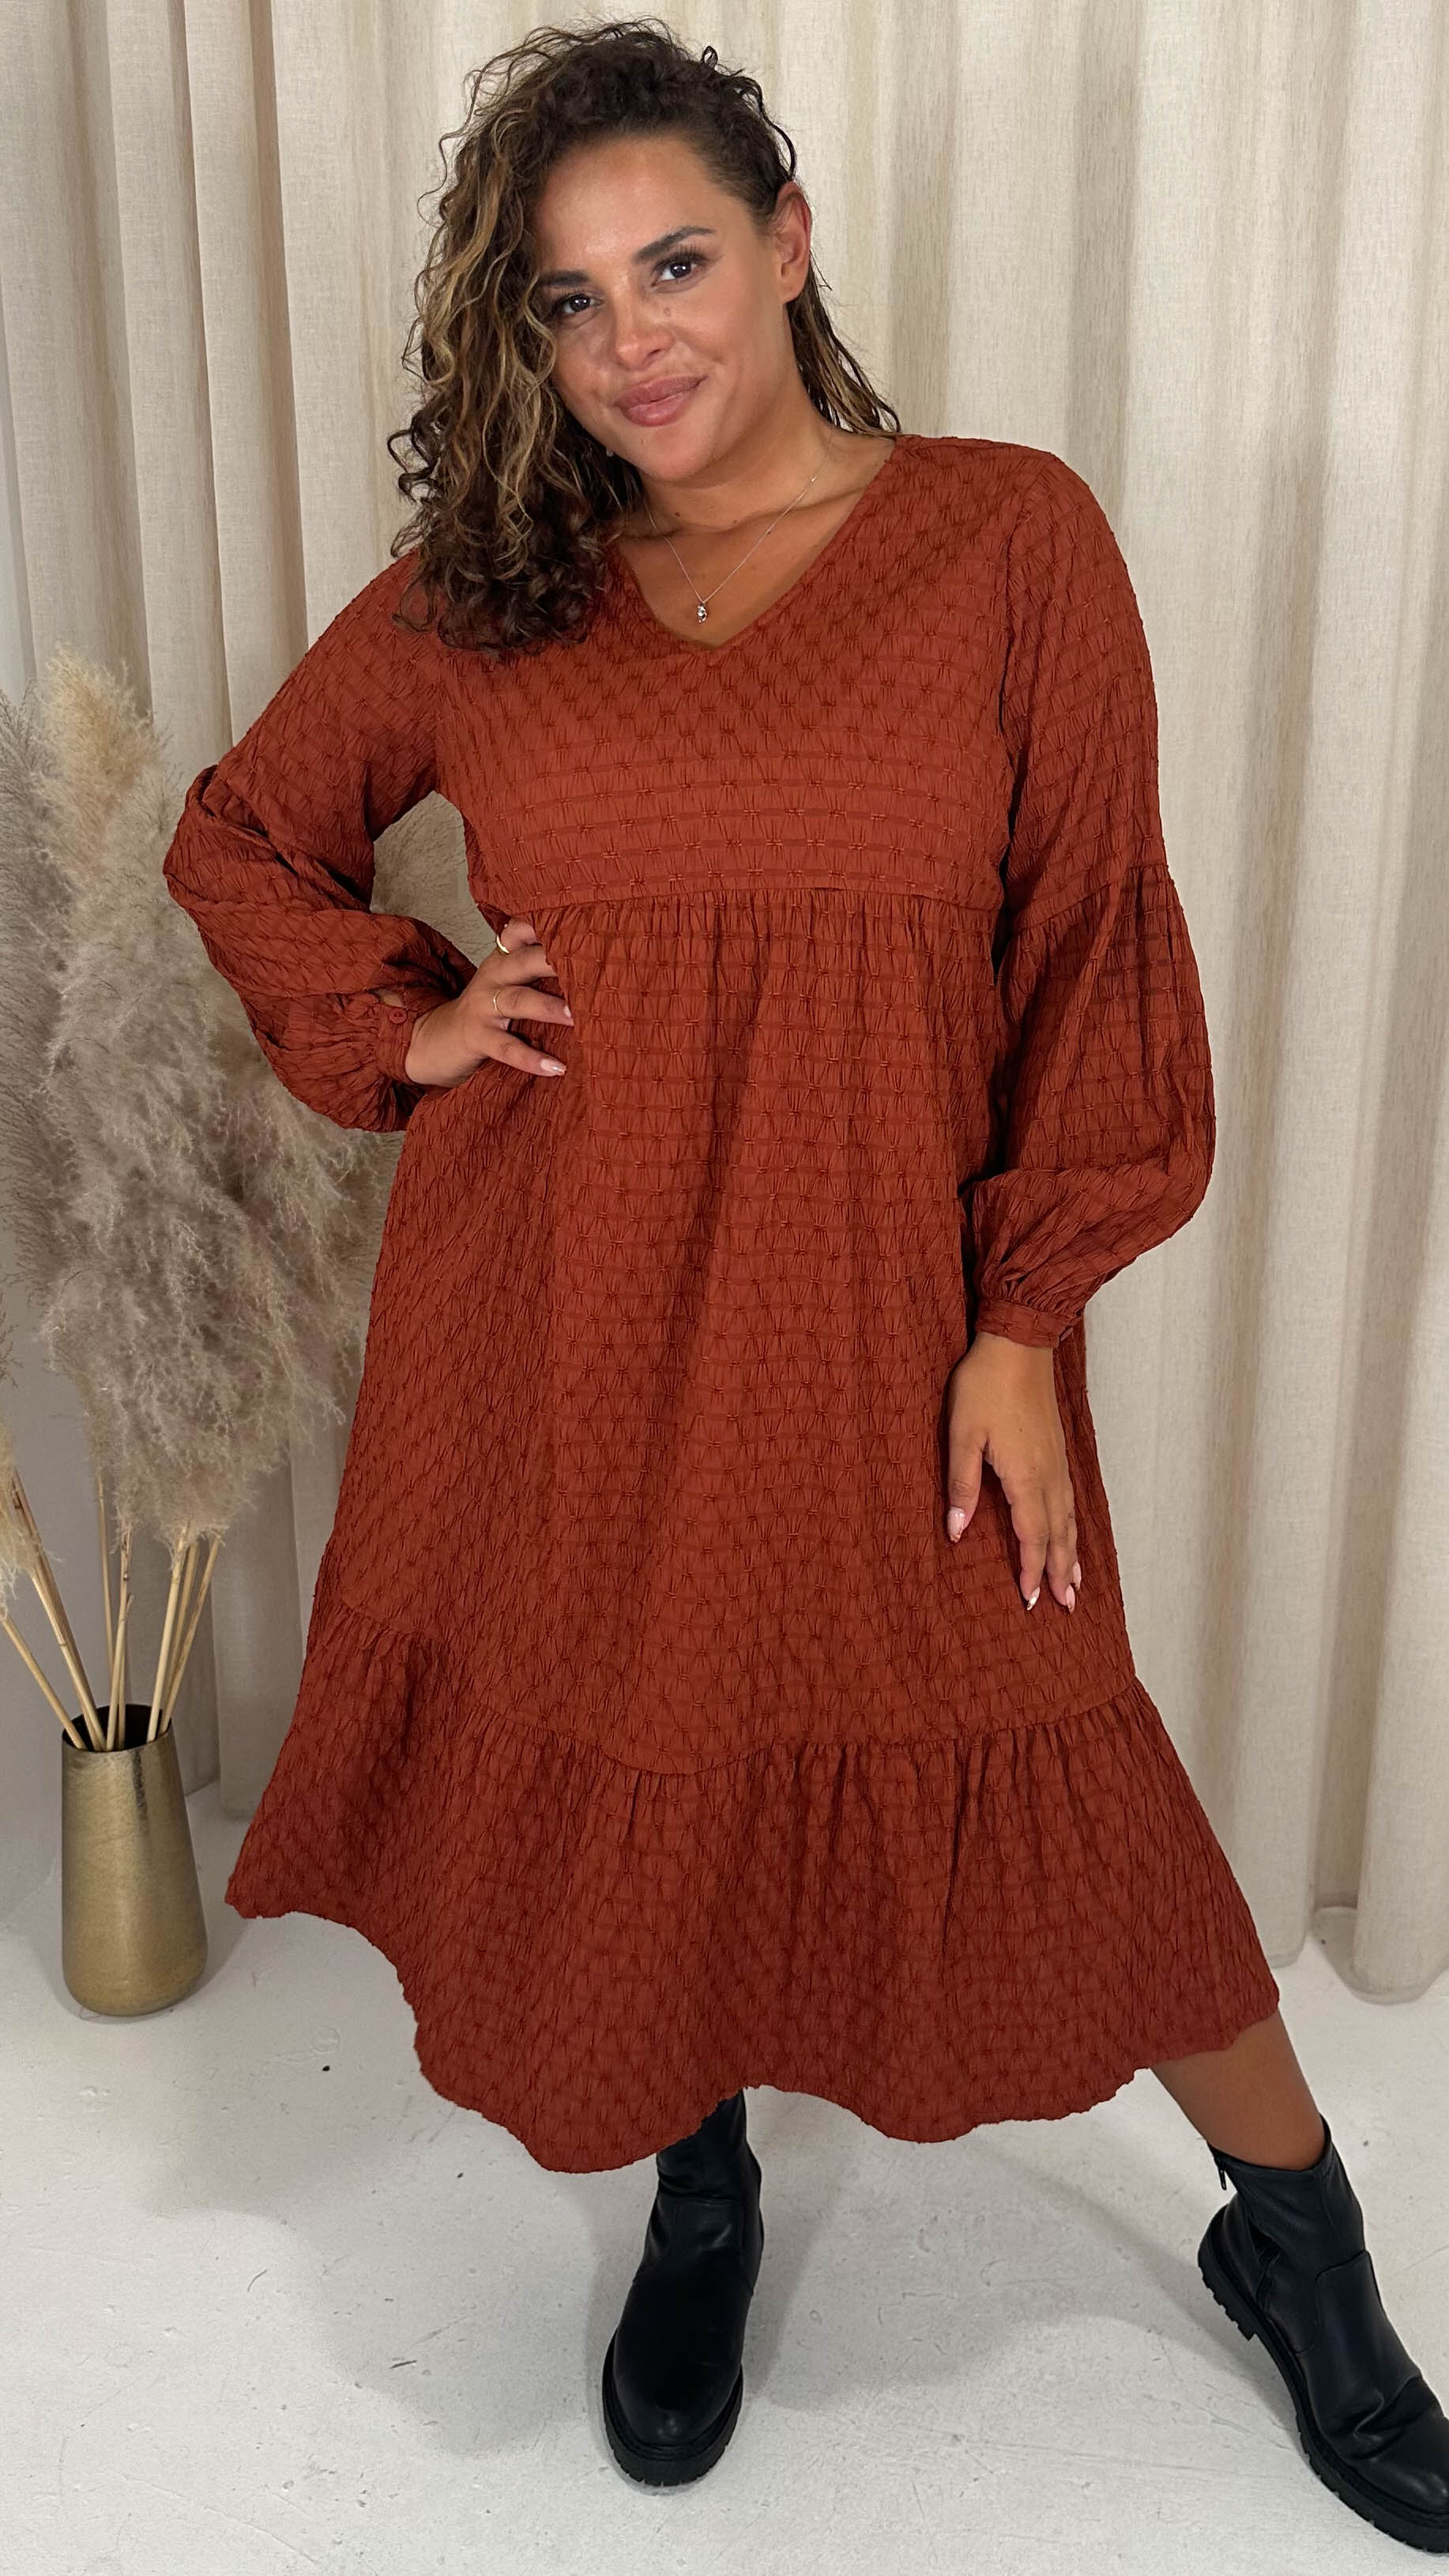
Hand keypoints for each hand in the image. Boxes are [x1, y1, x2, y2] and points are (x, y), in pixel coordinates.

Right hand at [379, 917, 571, 1087]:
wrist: (436, 1040)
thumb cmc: (484, 1011)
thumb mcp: (504, 981)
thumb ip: (534, 968)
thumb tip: (589, 965)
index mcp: (502, 959)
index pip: (521, 931)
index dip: (545, 925)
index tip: (578, 922)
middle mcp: (493, 977)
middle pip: (526, 961)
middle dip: (556, 961)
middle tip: (591, 966)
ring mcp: (483, 1007)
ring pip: (519, 1001)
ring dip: (549, 1007)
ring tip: (576, 1016)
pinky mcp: (477, 1038)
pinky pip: (507, 1048)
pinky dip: (531, 1058)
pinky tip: (556, 1067)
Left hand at [943, 1332, 1081, 1612]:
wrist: (1019, 1342)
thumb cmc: (984, 1385)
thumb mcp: (962, 1434)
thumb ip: (962, 1484)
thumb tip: (956, 1530)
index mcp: (1024, 1475)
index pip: (1031, 1535)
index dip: (1030, 1569)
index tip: (1029, 1599)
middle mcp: (1048, 1474)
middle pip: (1058, 1534)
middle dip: (1060, 1572)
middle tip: (1066, 1606)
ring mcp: (1057, 1461)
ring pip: (1069, 1518)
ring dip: (1072, 1553)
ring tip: (1076, 1583)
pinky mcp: (1057, 1450)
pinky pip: (1070, 1500)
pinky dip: (1073, 1525)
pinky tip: (1071, 1532)